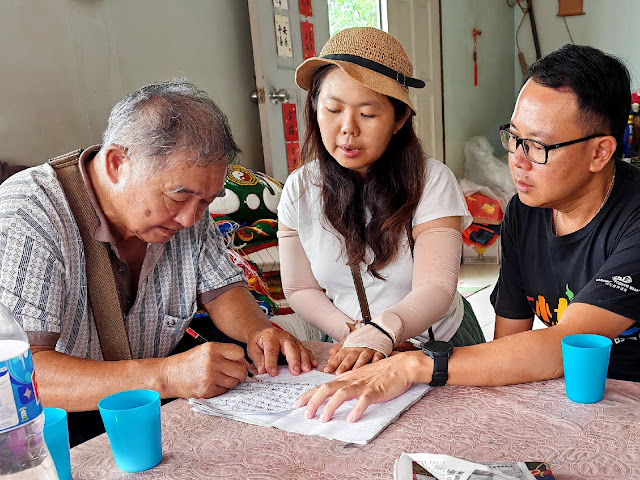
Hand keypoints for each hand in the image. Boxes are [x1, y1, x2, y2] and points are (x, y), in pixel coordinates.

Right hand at [164, 342, 250, 398]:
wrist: (169, 375)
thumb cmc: (188, 362)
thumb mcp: (205, 350)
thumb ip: (224, 354)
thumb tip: (245, 364)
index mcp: (212, 349)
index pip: (239, 353)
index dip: (240, 359)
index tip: (236, 362)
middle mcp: (212, 362)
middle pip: (240, 370)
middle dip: (239, 373)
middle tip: (233, 374)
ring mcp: (210, 378)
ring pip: (234, 382)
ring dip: (230, 382)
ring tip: (219, 378)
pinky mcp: (207, 391)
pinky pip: (224, 391)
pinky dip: (221, 389)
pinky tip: (212, 384)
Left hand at [246, 326, 316, 375]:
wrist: (264, 332)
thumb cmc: (259, 341)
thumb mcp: (252, 349)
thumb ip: (258, 360)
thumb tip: (263, 371)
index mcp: (270, 337)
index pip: (272, 351)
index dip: (272, 363)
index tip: (273, 373)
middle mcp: (283, 337)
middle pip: (290, 348)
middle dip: (294, 361)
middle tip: (295, 372)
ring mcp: (292, 340)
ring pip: (300, 349)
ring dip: (304, 360)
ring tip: (306, 370)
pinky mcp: (298, 344)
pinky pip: (306, 350)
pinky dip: (310, 357)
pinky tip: (313, 365)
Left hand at [295, 351, 426, 422]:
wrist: (401, 366)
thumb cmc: (381, 373)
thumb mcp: (360, 377)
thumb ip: (347, 384)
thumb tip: (334, 393)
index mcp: (346, 378)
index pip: (322, 386)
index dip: (308, 395)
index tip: (296, 405)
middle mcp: (351, 380)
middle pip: (326, 389)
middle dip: (313, 401)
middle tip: (306, 415)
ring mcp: (363, 385)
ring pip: (341, 393)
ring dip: (330, 406)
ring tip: (324, 419)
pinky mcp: (375, 391)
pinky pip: (364, 400)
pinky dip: (357, 410)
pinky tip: (352, 419)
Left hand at [324, 344, 384, 373]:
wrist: (378, 330)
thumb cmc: (361, 339)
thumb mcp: (348, 341)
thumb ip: (337, 349)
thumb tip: (329, 359)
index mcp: (349, 346)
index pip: (339, 355)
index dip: (333, 363)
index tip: (327, 370)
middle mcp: (358, 348)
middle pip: (350, 357)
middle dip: (344, 365)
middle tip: (338, 373)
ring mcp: (369, 350)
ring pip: (363, 357)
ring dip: (358, 364)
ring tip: (354, 372)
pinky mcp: (379, 351)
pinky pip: (377, 356)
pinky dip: (375, 361)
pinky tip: (373, 366)